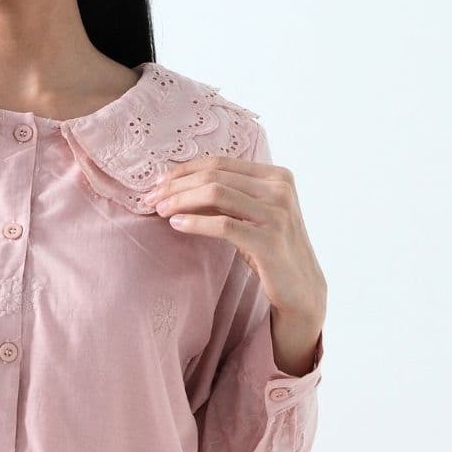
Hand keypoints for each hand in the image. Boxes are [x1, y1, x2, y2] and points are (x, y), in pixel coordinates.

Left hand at [145, 152, 326, 326]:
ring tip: (160, 211)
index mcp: (276, 176)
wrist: (300, 288)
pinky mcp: (269, 240)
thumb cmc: (270, 249)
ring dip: (181, 200)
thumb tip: (178, 185)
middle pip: (215, 176)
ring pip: (216, 193)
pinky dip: (195, 222)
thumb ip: (226, 196)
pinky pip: (223, 224)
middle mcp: (280, 189)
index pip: (220, 162)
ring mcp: (277, 213)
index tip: (159, 183)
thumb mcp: (251, 214)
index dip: (185, 170)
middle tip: (151, 198)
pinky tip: (177, 224)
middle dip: (177, 185)